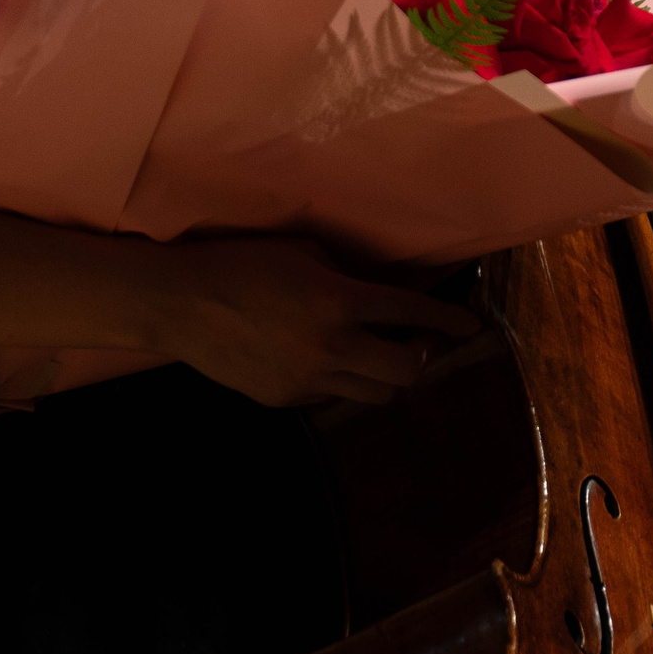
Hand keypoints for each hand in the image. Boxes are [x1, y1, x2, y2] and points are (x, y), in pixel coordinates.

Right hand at [153, 237, 480, 406]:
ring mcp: (309, 381)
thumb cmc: (243, 262)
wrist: (182, 304)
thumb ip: (348, 276)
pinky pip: (333, 396)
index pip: (413, 316)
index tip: (470, 325)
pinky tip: (329, 359)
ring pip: (374, 394)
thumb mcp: (305, 253)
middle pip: (406, 372)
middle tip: (419, 339)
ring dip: (387, 375)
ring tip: (379, 354)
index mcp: (340, 302)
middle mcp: (333, 348)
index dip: (449, 321)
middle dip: (423, 356)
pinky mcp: (287, 400)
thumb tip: (381, 296)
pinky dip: (344, 380)